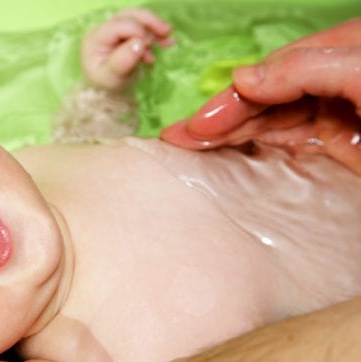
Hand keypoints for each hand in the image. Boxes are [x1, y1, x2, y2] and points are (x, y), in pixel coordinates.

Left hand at [81, 8, 172, 90]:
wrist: (110, 90)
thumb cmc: (108, 85)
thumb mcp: (113, 78)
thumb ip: (123, 61)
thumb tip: (139, 43)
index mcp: (95, 39)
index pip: (118, 26)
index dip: (136, 31)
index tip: (148, 47)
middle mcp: (104, 30)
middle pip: (129, 16)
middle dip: (149, 23)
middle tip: (166, 34)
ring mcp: (116, 29)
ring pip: (138, 18)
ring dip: (156, 27)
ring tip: (168, 42)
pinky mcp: (127, 32)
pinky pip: (144, 26)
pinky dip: (157, 33)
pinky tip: (168, 43)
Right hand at [161, 18, 360, 174]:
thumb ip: (305, 68)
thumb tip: (242, 77)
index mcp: (339, 50)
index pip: (271, 73)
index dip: (232, 100)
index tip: (199, 124)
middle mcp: (330, 80)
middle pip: (264, 100)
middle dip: (220, 119)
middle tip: (178, 139)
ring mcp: (334, 114)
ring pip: (270, 124)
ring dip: (228, 137)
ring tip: (188, 147)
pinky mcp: (337, 146)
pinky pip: (288, 146)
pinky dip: (255, 151)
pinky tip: (227, 155)